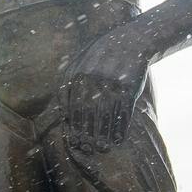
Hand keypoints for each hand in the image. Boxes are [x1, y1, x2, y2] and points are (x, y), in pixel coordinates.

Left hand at [64, 30, 150, 150]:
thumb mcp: (78, 66)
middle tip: (88, 150)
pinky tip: (119, 138)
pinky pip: (124, 112)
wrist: (130, 42)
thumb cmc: (100, 58)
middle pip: (88, 114)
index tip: (76, 143)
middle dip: (87, 135)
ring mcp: (112, 84)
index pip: (73, 108)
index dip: (74, 128)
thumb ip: (67, 87)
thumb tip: (61, 115)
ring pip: (105, 115)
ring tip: (103, 149)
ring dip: (104, 135)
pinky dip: (121, 127)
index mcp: (78, 76)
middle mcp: (93, 80)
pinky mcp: (129, 87)